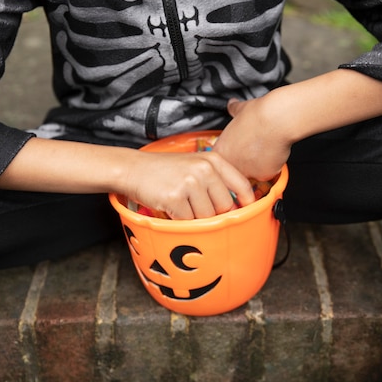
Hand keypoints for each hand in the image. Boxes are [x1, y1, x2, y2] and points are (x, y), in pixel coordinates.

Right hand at [124, 150, 255, 219]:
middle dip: (214, 213)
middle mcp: (204, 169)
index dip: (247, 202)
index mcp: (213, 160)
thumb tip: (239, 204)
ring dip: (196, 218)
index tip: (246, 212)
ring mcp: (189, 183)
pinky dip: (181, 221)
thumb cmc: (166, 170)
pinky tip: (172, 208)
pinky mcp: (175, 198)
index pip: (242, 185)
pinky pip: (188, 221)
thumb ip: (217, 179)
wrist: (134, 169)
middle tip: (198, 208)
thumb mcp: (195, 164)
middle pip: (225, 206)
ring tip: (183, 205)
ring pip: (207, 217)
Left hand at [213, 97, 292, 180]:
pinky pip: (266, 173)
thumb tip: (232, 105)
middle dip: (243, 161)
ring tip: (263, 148)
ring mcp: (247, 172)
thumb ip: (233, 110)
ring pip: (251, 172)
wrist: (276, 120)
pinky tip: (272, 152)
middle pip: (235, 169)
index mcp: (221, 151)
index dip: (232, 153)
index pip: (220, 161)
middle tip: (252, 148)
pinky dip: (270, 165)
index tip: (239, 147)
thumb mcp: (239, 110)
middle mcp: (231, 165)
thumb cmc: (258, 115)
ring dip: (256, 164)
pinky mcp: (264, 175)